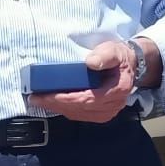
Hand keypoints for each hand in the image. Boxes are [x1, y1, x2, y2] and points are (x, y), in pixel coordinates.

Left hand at [29, 38, 143, 122]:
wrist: (129, 66)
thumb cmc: (119, 57)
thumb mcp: (114, 50)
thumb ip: (104, 56)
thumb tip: (90, 63)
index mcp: (117, 90)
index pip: (88, 99)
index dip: (66, 99)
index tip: (48, 96)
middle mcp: (113, 105)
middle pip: (80, 109)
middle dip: (55, 104)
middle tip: (35, 99)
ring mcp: (107, 111)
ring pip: (78, 114)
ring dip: (57, 108)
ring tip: (39, 101)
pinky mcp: (100, 114)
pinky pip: (79, 115)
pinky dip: (64, 109)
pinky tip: (51, 103)